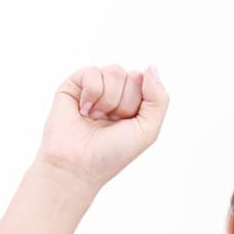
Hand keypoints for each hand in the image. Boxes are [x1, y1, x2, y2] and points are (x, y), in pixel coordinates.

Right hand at [36, 63, 170, 190]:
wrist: (78, 165)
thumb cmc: (112, 153)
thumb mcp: (148, 130)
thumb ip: (159, 99)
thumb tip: (151, 67)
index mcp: (135, 104)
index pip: (147, 82)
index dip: (139, 104)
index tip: (126, 123)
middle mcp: (116, 93)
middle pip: (132, 76)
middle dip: (124, 103)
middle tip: (109, 123)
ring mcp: (95, 87)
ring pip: (114, 71)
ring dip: (108, 100)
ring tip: (95, 118)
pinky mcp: (74, 85)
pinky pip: (92, 72)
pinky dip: (91, 93)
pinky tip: (83, 111)